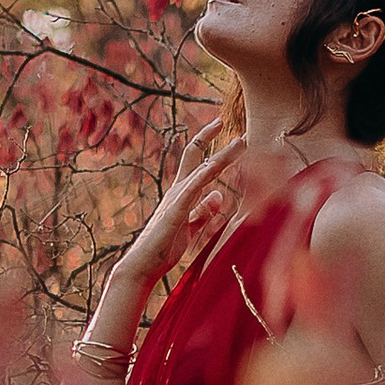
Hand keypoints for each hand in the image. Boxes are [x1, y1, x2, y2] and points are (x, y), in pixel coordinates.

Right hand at [113, 135, 245, 297]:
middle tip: (224, 119)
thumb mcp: (191, 226)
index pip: (197, 162)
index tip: (224, 129)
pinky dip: (204, 176)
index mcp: (182, 193)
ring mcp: (176, 199)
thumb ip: (204, 210)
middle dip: (209, 137)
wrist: (143, 265)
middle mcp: (178, 190)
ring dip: (223, 156)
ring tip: (241, 143)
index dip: (208, 144)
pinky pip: (192, 190)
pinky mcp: (175, 212)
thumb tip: (220, 194)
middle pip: (194, 156)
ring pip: (201, 170)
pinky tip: (216, 165)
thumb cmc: (164, 249)